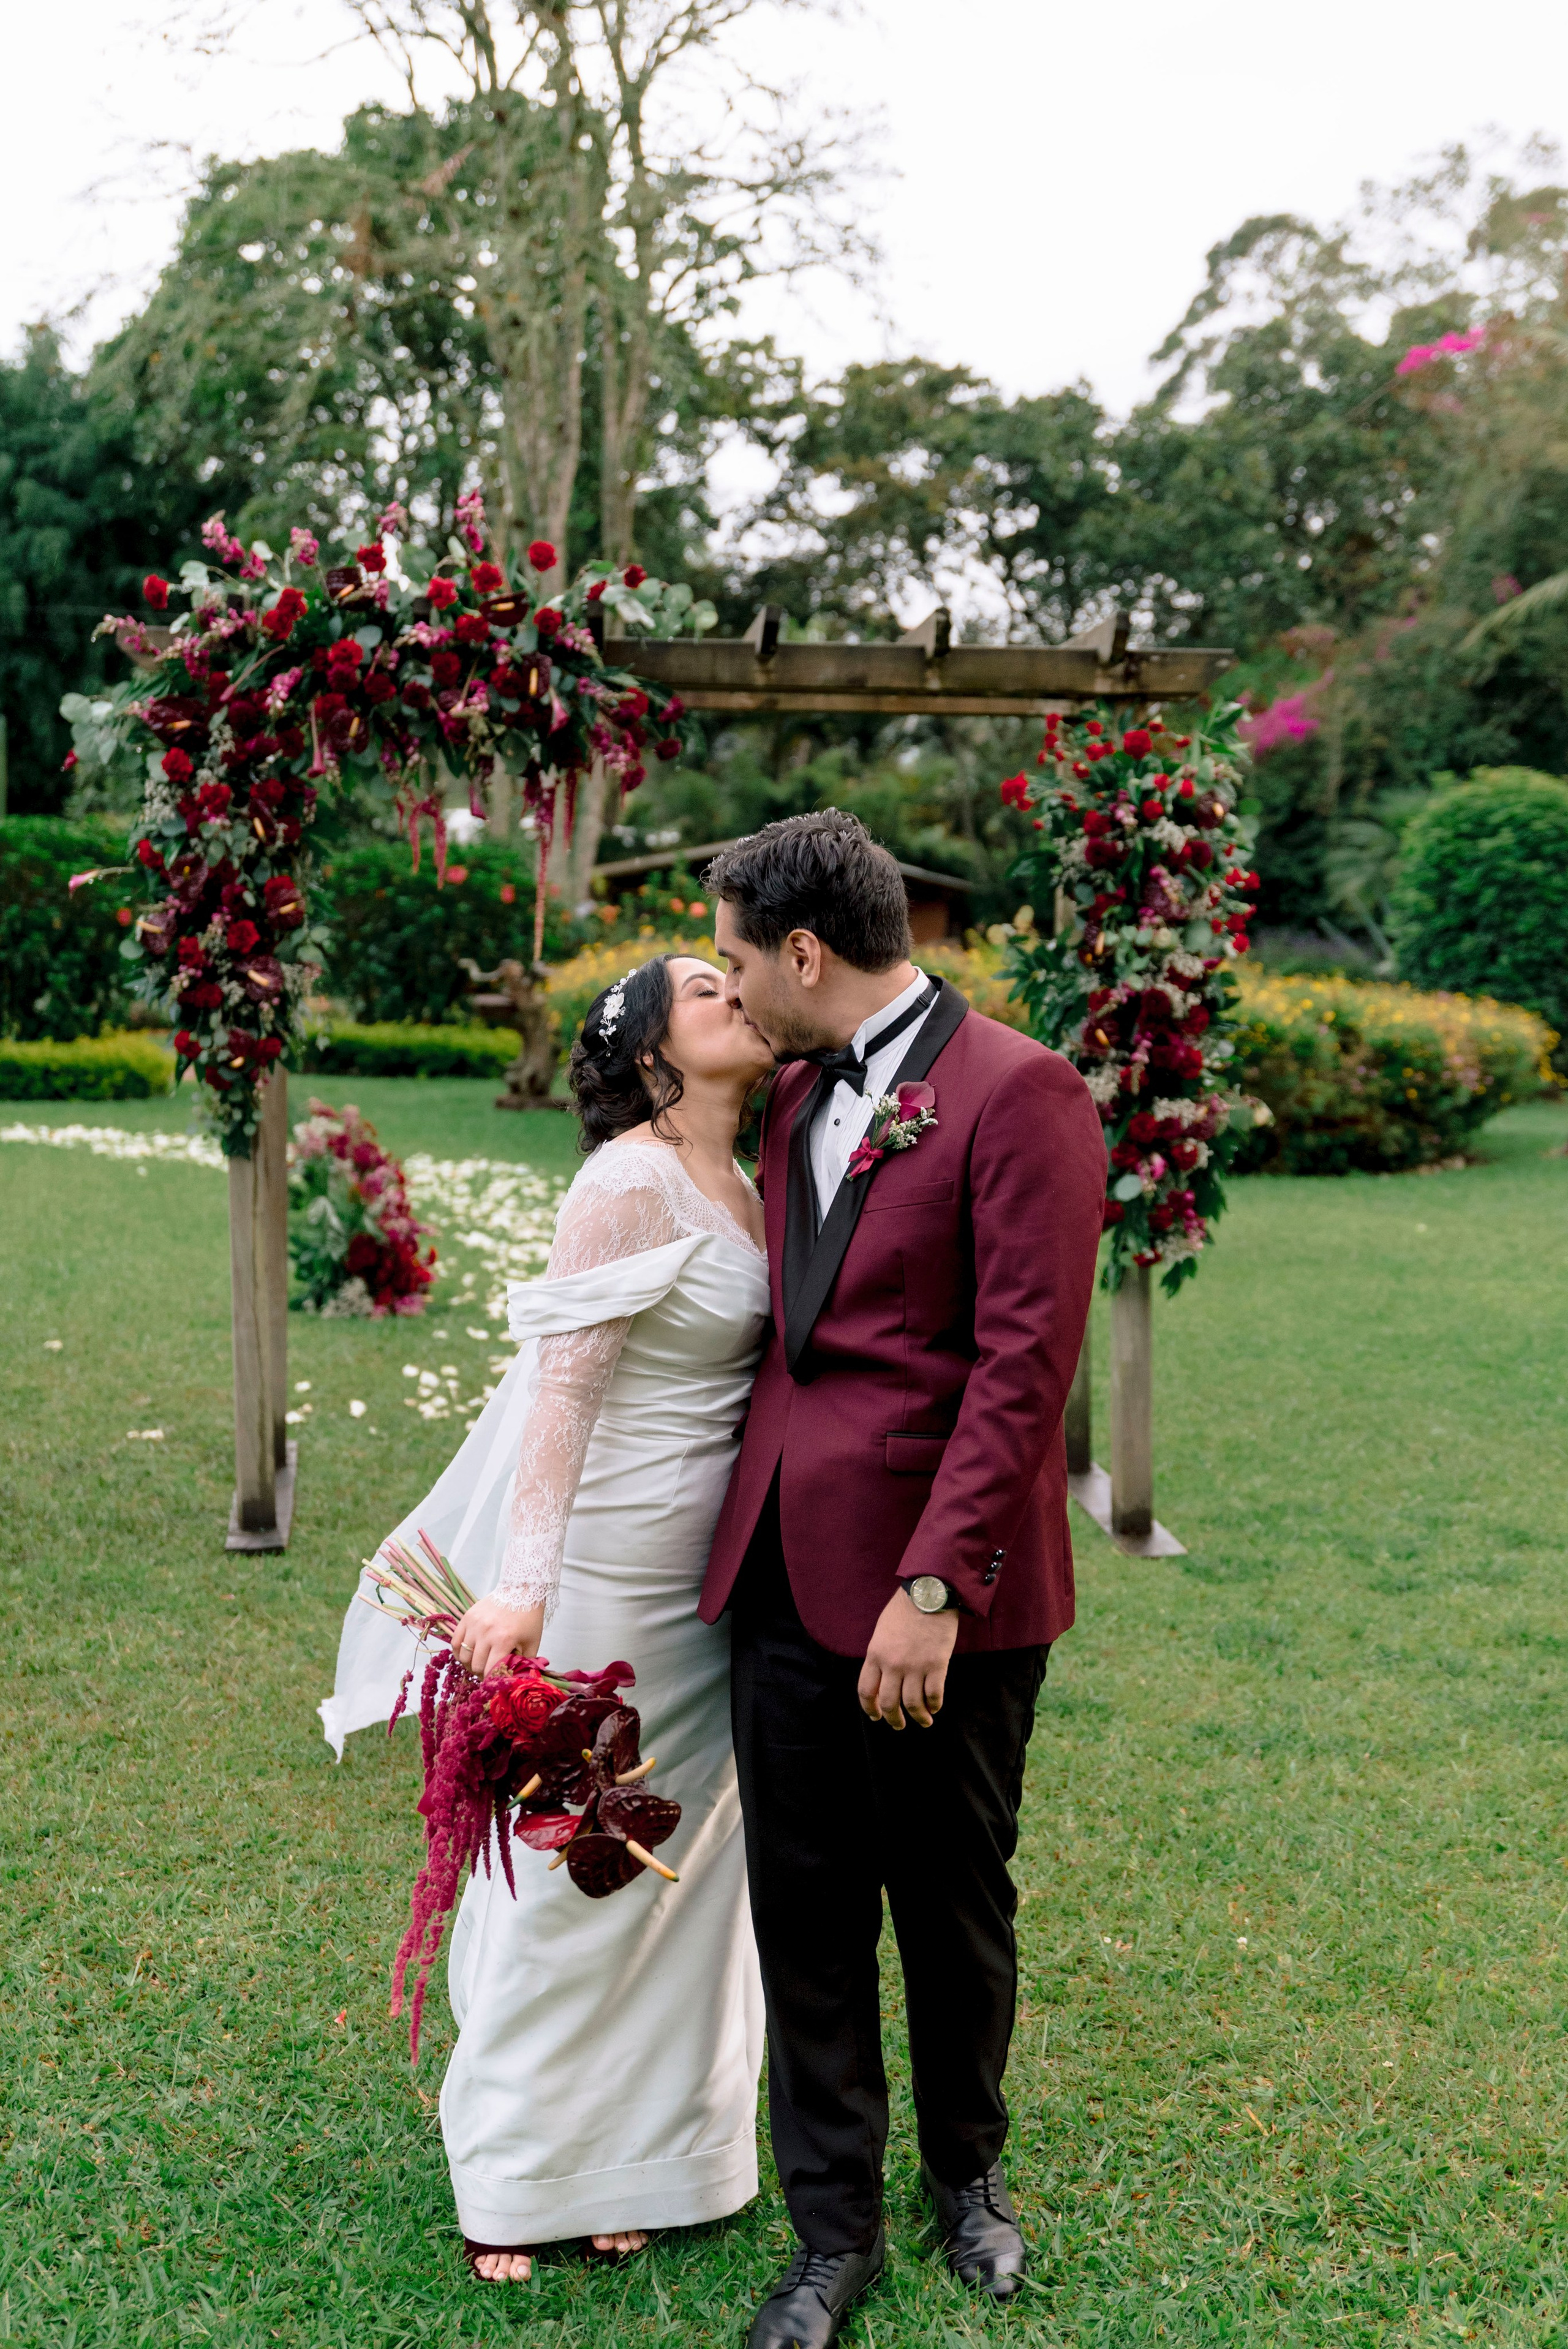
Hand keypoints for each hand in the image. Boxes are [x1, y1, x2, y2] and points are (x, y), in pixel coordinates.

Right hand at [450, 1594, 544, 1677]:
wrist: (521, 1590)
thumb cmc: (529, 1617)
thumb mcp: (532, 1642)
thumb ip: (524, 1663)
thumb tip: (515, 1680)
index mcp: (503, 1640)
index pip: (490, 1671)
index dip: (491, 1680)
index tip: (495, 1680)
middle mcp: (486, 1633)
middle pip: (475, 1665)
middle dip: (481, 1673)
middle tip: (487, 1671)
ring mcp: (474, 1624)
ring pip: (463, 1655)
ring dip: (469, 1663)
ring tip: (477, 1661)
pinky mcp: (467, 1617)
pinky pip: (455, 1641)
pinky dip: (459, 1651)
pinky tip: (467, 1652)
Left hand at [857, 1589, 958, 1729]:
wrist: (928, 1593)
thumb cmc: (904, 1609)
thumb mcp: (882, 1631)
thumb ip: (880, 1655)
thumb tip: (884, 1678)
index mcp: (875, 1655)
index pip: (866, 1691)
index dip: (870, 1708)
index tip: (876, 1716)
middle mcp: (892, 1664)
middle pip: (889, 1703)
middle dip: (894, 1719)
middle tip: (899, 1725)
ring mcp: (915, 1666)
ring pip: (912, 1704)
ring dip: (918, 1717)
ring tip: (924, 1721)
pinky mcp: (937, 1664)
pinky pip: (934, 1694)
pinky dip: (934, 1705)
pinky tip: (935, 1707)